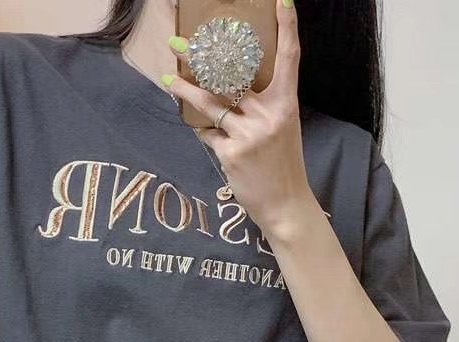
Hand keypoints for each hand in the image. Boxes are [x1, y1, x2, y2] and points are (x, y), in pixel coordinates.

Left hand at [164, 0, 318, 235]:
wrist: (284, 204)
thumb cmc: (282, 165)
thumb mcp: (282, 128)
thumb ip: (263, 106)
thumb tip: (232, 86)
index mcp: (286, 103)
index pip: (289, 58)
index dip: (287, 27)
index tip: (282, 1)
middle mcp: (268, 114)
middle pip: (232, 75)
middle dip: (203, 56)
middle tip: (180, 41)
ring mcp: (248, 133)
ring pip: (210, 103)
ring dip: (185, 90)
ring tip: (168, 78)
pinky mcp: (230, 153)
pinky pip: (208, 134)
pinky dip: (203, 131)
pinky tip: (204, 133)